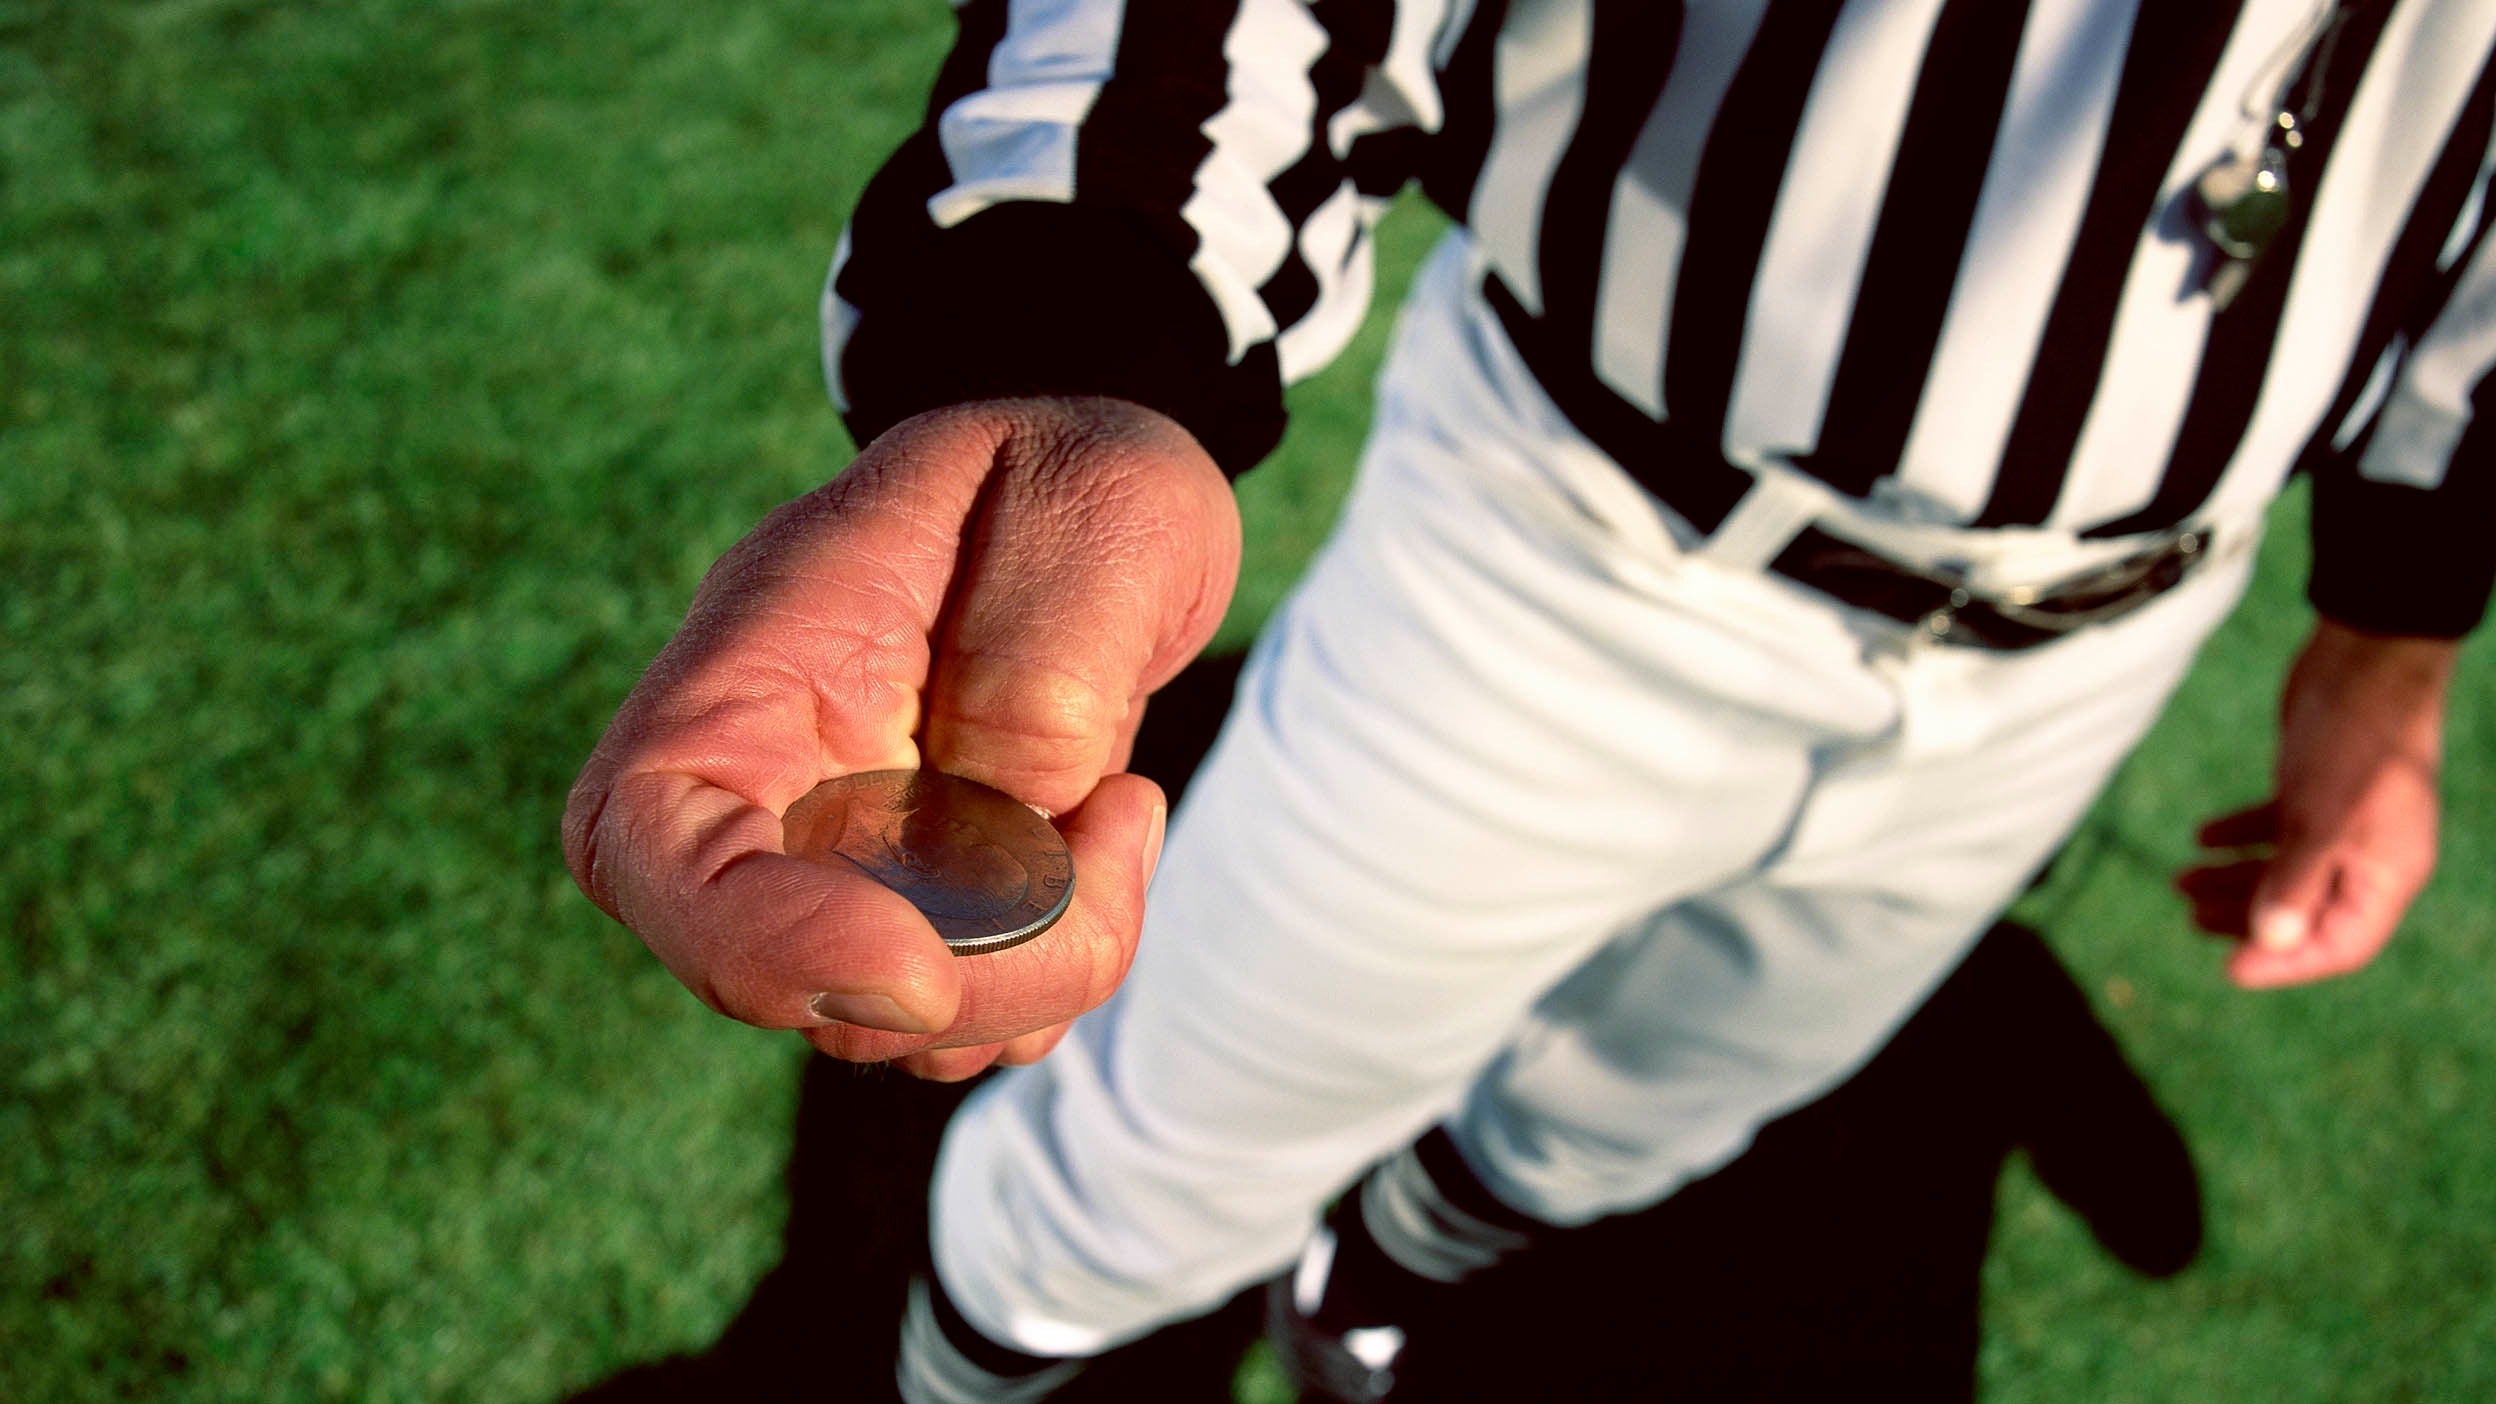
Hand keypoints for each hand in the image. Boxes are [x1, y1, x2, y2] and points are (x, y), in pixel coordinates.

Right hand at [563, 397, 1240, 1076]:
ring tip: (1121, 809)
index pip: (648, 843)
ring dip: (1037, 972)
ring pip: (882, 1023)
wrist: (1104, 511)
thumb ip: (1042, 671)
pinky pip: (963, 1020)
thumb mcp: (1097, 512)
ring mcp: (832, 868)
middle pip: (777, 980)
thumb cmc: (1080, 485)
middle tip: (1111, 838)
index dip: (758, 948)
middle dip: (969, 973)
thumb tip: (1013, 818)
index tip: (924, 970)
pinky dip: (1058, 974)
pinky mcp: (915, 917)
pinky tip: (1109, 842)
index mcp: (748, 670)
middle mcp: (763, 791)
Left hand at [2177, 619, 2455, 988]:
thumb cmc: (2357, 735)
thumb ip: (2298, 877)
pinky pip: (2277, 831)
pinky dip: (2238, 836)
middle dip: (2247, 921)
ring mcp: (2344, 824)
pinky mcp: (2317, 792)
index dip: (2285, 963)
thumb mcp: (2323, 812)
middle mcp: (2371, 856)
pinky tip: (2198, 836)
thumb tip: (2270, 938)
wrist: (2365, 657)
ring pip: (2284, 872)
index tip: (2229, 969)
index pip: (2341, 944)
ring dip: (2233, 880)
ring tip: (2178, 883)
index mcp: (2389, 873)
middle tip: (2189, 920)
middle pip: (2306, 913)